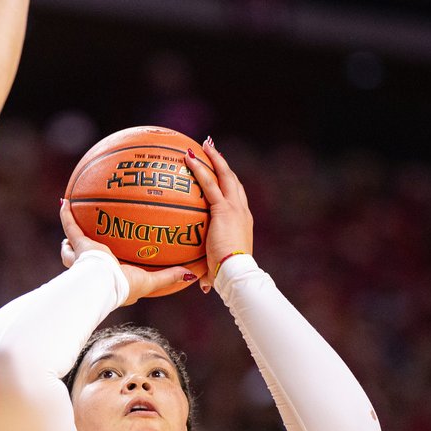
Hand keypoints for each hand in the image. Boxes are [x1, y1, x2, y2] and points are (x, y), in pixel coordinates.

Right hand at [59, 199, 196, 305]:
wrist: (103, 283)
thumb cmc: (124, 286)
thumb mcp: (150, 282)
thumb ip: (169, 276)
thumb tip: (190, 273)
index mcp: (109, 277)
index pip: (109, 271)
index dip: (111, 267)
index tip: (117, 259)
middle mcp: (94, 267)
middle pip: (85, 260)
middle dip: (82, 253)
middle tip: (89, 241)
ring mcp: (83, 256)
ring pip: (71, 247)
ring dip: (70, 239)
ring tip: (74, 224)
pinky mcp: (79, 245)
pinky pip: (70, 226)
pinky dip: (66, 215)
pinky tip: (65, 201)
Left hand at [183, 138, 253, 292]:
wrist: (236, 272)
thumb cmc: (228, 276)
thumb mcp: (218, 270)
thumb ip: (208, 273)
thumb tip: (202, 285)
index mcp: (242, 222)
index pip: (236, 197)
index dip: (229, 183)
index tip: (221, 173)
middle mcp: (242, 211)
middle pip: (233, 180)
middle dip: (223, 163)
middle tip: (212, 149)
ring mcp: (235, 208)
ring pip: (224, 176)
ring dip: (214, 158)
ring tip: (203, 144)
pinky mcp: (224, 209)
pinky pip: (208, 183)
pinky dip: (199, 168)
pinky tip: (188, 158)